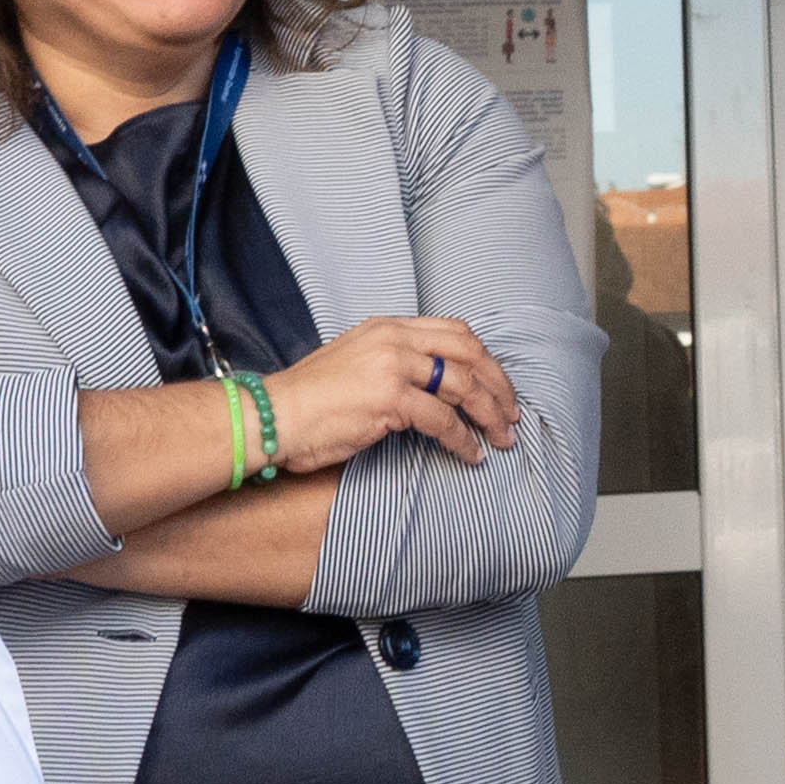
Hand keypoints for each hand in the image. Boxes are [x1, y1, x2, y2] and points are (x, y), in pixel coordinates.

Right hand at [265, 314, 525, 476]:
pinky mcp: (390, 399)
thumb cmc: (308, 400)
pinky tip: (471, 456)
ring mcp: (393, 367)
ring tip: (502, 440)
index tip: (499, 386)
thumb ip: (391, 362)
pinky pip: (444, 422)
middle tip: (512, 415)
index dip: (485, 360)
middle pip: (471, 354)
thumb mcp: (354, 362)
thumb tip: (431, 384)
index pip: (456, 332)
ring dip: (490, 416)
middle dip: (499, 386)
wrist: (272, 415)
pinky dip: (464, 441)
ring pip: (465, 387)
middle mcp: (394, 339)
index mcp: (388, 327)